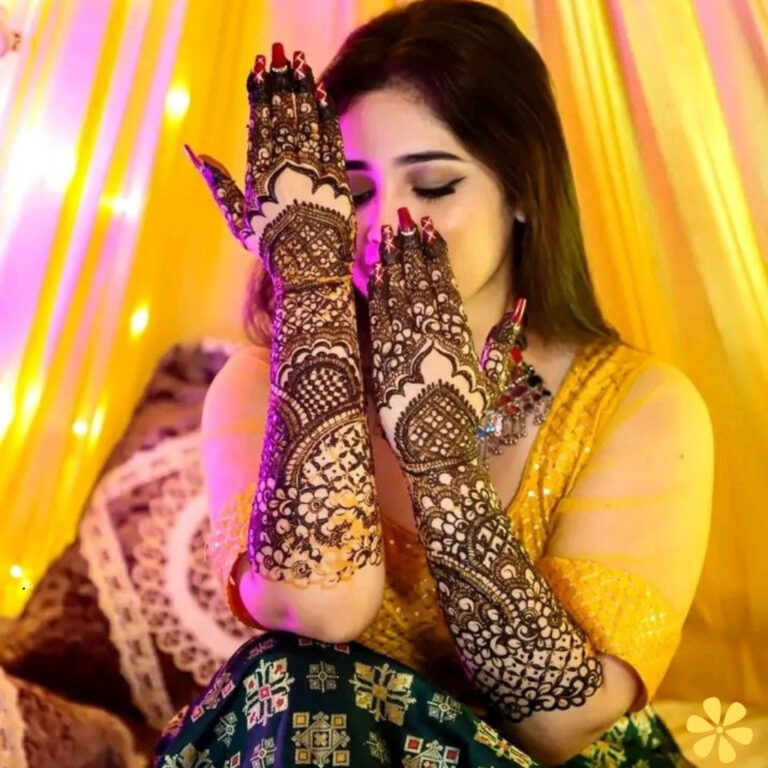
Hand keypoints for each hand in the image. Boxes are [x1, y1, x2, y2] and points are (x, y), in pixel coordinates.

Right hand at [184, 43, 355, 292]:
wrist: (308, 266)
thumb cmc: (270, 245)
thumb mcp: (237, 216)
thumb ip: (217, 182)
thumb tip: (192, 151)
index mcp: (260, 171)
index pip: (259, 122)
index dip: (260, 93)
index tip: (259, 68)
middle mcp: (286, 165)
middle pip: (283, 114)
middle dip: (281, 81)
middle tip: (280, 53)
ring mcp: (313, 169)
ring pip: (307, 120)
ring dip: (303, 89)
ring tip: (299, 64)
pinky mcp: (336, 175)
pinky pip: (330, 137)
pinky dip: (326, 114)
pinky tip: (323, 94)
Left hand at [367, 208, 524, 474]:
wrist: (436, 448)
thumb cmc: (468, 415)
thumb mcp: (493, 378)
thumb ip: (504, 338)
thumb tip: (521, 303)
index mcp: (457, 335)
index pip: (444, 286)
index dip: (435, 255)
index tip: (429, 229)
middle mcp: (428, 334)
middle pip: (418, 282)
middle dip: (411, 248)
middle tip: (404, 219)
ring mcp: (403, 345)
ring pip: (396, 295)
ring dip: (391, 262)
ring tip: (386, 234)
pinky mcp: (383, 359)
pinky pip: (379, 319)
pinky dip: (377, 293)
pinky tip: (375, 273)